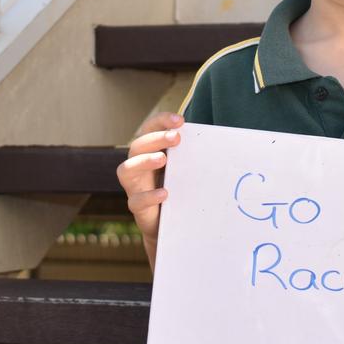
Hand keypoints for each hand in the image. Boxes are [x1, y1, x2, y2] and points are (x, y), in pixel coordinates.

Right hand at [116, 112, 182, 250]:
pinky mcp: (137, 206)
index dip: (161, 121)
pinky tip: (164, 193)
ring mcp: (135, 186)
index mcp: (149, 150)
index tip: (180, 121)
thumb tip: (217, 139)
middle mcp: (137, 165)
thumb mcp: (184, 167)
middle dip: (156, 138)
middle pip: (137, 146)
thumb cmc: (177, 186)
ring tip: (162, 159)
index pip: (149, 128)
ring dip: (144, 161)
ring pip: (126, 170)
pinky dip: (149, 196)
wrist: (169, 222)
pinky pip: (136, 200)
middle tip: (176, 138)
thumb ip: (191, 153)